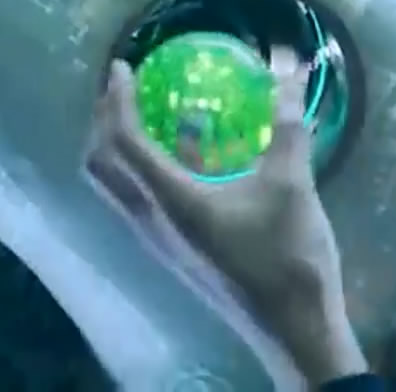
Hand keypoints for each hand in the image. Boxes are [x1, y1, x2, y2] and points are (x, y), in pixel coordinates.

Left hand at [93, 48, 366, 384]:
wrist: (294, 329)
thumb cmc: (288, 257)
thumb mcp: (292, 185)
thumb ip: (288, 126)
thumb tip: (290, 68)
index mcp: (170, 202)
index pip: (123, 141)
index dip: (118, 100)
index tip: (123, 66)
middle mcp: (151, 222)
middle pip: (101, 166)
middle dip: (103, 121)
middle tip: (122, 88)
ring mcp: (160, 242)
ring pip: (115, 187)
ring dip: (117, 147)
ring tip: (141, 114)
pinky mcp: (176, 252)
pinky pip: (139, 201)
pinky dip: (142, 169)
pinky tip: (184, 153)